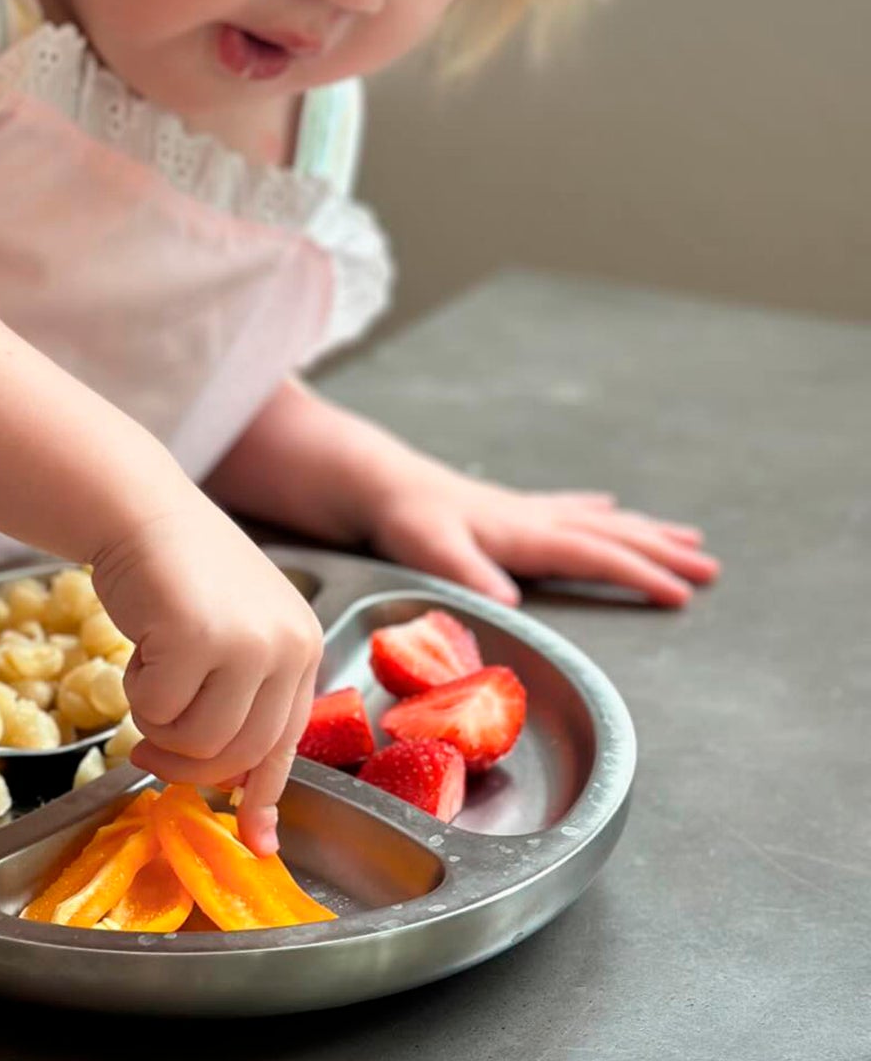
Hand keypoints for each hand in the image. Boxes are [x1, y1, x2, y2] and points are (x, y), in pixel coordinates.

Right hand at [89, 497, 324, 858]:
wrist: (139, 510)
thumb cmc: (176, 572)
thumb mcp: (231, 632)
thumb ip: (242, 698)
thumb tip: (239, 795)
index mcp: (303, 644)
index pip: (286, 742)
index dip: (263, 794)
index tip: (256, 840)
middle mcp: (289, 644)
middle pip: (240, 755)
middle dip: (185, 762)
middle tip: (146, 746)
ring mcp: (248, 641)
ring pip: (200, 742)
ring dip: (157, 721)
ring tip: (148, 673)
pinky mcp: (200, 637)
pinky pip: (160, 711)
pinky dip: (135, 692)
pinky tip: (139, 647)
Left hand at [364, 458, 719, 607]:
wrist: (374, 481)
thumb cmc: (402, 518)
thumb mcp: (430, 550)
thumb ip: (470, 574)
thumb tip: (512, 603)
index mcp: (524, 533)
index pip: (595, 555)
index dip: (640, 574)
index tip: (683, 594)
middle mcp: (532, 519)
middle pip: (611, 535)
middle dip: (662, 552)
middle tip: (711, 568)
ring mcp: (521, 512)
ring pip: (598, 521)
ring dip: (643, 531)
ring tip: (688, 537)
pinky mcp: (504, 510)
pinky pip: (566, 509)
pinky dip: (594, 511)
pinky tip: (607, 506)